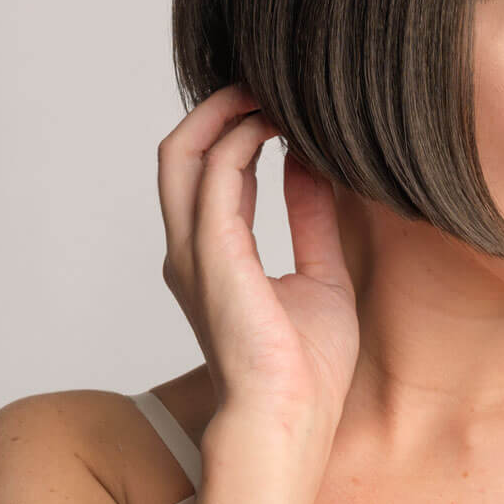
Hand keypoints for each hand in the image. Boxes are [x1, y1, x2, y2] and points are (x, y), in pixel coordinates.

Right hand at [156, 83, 358, 443]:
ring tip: (269, 91)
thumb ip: (312, 220)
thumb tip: (313, 166)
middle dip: (218, 108)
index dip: (241, 132)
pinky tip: (278, 127)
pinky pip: (214, 176)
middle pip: (181, 154)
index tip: (284, 108)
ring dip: (225, 113)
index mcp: (213, 260)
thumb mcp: (322, 276)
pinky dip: (241, 140)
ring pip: (183, 154)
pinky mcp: (213, 256)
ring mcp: (195, 253)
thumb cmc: (306, 369)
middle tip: (267, 84)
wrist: (291, 419)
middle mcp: (192, 252)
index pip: (211, 176)